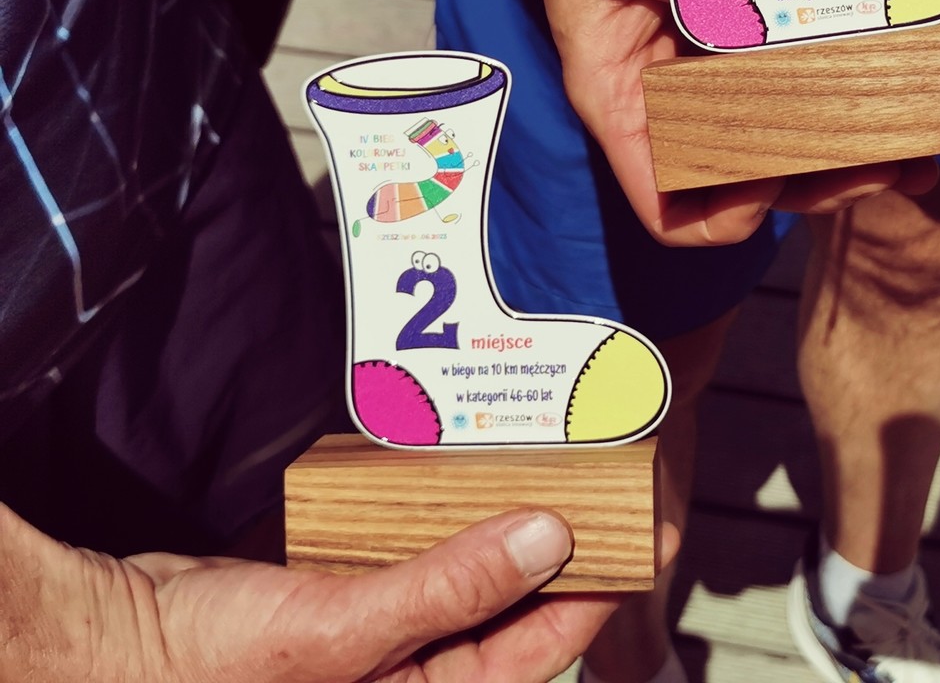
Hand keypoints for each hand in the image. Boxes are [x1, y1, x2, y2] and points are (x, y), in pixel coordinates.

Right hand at [5, 501, 661, 682]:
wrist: (110, 640)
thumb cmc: (210, 663)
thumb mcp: (344, 628)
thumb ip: (450, 585)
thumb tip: (550, 539)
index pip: (529, 655)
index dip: (585, 599)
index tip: (629, 540)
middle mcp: (405, 677)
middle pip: (502, 616)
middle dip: (548, 560)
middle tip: (597, 493)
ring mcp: (376, 636)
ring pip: (461, 581)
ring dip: (495, 534)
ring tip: (543, 476)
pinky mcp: (344, 597)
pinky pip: (411, 559)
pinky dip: (436, 523)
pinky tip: (459, 480)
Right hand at [521, 0, 937, 247]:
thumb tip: (757, 29)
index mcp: (620, 91)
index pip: (669, 202)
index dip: (730, 210)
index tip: (782, 178)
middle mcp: (669, 87)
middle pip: (747, 179)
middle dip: (818, 181)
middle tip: (885, 160)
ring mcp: (714, 54)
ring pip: (787, 132)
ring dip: (851, 146)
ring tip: (917, 141)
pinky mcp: (750, 14)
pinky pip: (805, 66)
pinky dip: (855, 84)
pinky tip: (909, 82)